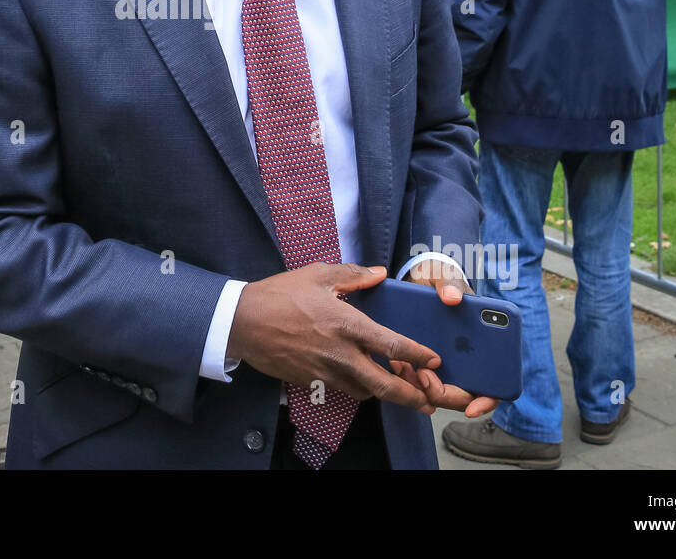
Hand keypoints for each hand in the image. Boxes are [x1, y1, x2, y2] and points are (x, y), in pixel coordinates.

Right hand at [227, 263, 440, 412]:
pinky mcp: (310, 381)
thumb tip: (378, 273)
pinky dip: (356, 388)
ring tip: (395, 387)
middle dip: (411, 396)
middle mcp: (340, 353)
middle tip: (428, 402)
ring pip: (364, 392)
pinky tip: (358, 378)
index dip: (418, 356)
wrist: (242, 321)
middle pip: (384, 385)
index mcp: (347, 324)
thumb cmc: (279, 295)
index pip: (393, 346)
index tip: (434, 360)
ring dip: (382, 393)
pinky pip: (341, 389)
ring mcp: (324, 371)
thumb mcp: (317, 274)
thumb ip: (352, 275)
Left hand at [404, 258, 497, 417]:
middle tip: (424, 375)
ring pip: (437, 391)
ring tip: (404, 366)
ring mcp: (444, 363)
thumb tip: (451, 298)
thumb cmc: (441, 283)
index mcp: (484, 345)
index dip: (486, 401)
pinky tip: (396, 363)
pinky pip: (417, 379)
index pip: (494, 386)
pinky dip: (408, 376)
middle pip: (461, 395)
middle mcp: (466, 361)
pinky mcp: (422, 360)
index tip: (471, 408)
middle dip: (443, 393)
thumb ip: (451, 284)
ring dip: (421, 386)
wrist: (418, 280)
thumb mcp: (447, 277)